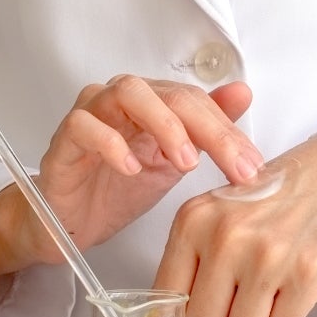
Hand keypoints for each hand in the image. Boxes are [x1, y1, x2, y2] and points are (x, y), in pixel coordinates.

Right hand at [0, 76, 263, 274]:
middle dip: (208, 129)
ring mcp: (91, 116)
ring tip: (185, 161)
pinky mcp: (63, 142)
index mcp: (152, 103)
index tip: (252, 166)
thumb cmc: (117, 190)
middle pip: (170, 94)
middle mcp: (122, 100)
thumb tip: (243, 93)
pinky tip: (131, 168)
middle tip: (232, 166)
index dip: (228, 130)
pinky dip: (110, 143)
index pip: (197, 101)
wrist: (70, 224)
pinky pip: (83, 126)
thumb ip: (205, 130)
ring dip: (164, 124)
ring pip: (127, 93)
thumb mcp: (173, 163)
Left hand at [153, 133, 316, 316]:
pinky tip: (291, 294)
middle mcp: (226, 238)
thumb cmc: (277, 197)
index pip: (167, 301)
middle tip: (238, 308)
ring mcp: (267, 258)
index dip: (185, 315)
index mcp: (194, 220)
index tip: (200, 314)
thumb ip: (191, 260)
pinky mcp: (307, 276)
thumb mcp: (219, 213)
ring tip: (266, 300)